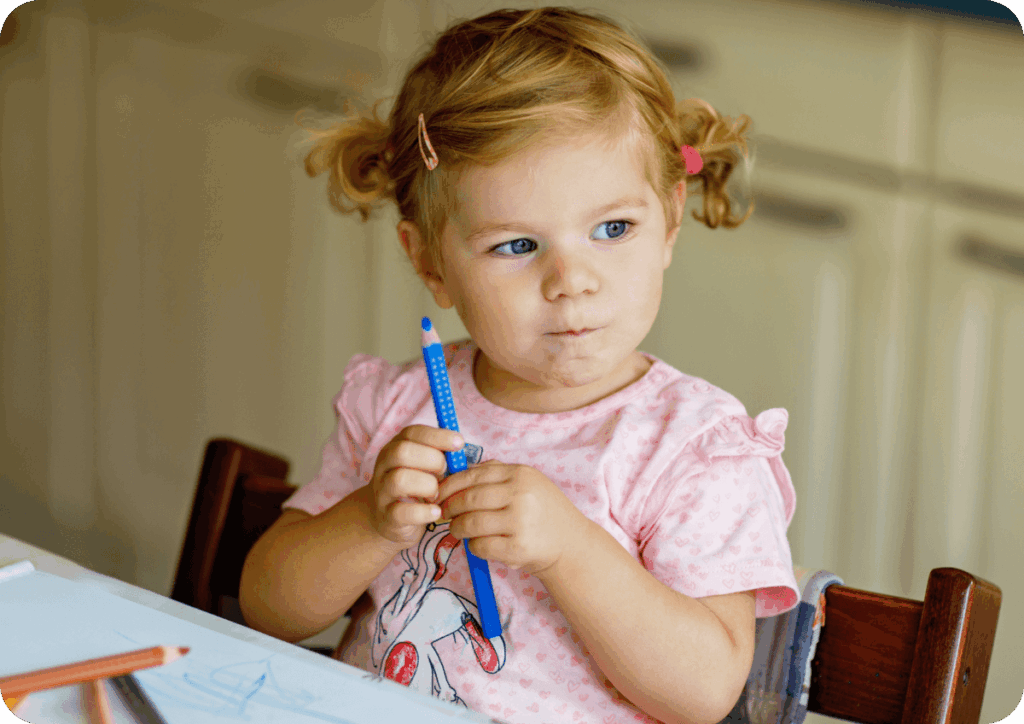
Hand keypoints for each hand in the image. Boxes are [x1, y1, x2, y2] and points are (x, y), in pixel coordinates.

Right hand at [368, 425, 463, 547]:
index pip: (412, 432)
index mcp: (395, 447)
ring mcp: (382, 490)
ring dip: (427, 486)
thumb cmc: (415, 486)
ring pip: (400, 480)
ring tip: (437, 495)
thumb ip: (439, 454)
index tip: (459, 442)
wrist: (387, 518)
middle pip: (402, 452)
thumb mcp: (425, 466)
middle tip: (444, 472)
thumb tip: (460, 445)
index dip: (437, 436)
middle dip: (432, 460)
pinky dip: (423, 512)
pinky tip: (436, 512)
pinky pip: (401, 511)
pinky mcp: (386, 515)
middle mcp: (384, 466)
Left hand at [436, 461, 586, 575]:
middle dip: (450, 508)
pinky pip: (481, 546)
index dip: (450, 485)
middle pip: (469, 499)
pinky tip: (479, 544)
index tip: (438, 494)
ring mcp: (520, 522)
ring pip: (471, 523)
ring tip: (458, 530)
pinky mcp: (518, 548)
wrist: (571, 544)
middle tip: (444, 514)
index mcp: (520, 474)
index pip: (473, 475)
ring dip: (458, 529)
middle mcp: (521, 495)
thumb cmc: (544, 512)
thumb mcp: (527, 483)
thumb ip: (497, 475)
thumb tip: (457, 472)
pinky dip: (473, 546)